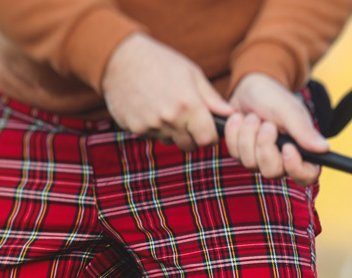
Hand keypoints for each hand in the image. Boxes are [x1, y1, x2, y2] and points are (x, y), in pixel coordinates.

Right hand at [101, 33, 231, 150]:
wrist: (120, 58)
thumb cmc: (160, 62)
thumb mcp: (191, 74)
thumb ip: (212, 98)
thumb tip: (231, 114)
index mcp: (189, 105)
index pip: (207, 140)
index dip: (210, 136)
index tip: (208, 129)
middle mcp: (170, 119)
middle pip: (189, 145)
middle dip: (192, 136)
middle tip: (186, 117)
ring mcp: (151, 126)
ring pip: (170, 141)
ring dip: (172, 131)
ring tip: (165, 107)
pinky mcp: (135, 129)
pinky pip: (152, 136)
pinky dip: (154, 128)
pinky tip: (150, 108)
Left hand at [224, 74, 326, 183]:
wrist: (250, 88)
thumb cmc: (274, 98)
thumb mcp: (289, 111)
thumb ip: (304, 131)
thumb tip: (324, 149)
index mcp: (302, 151)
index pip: (306, 176)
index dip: (295, 167)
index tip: (287, 148)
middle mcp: (282, 161)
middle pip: (272, 172)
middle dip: (264, 144)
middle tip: (266, 123)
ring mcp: (261, 160)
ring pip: (250, 163)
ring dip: (248, 135)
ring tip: (253, 116)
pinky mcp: (242, 155)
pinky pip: (235, 153)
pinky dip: (235, 132)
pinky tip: (239, 118)